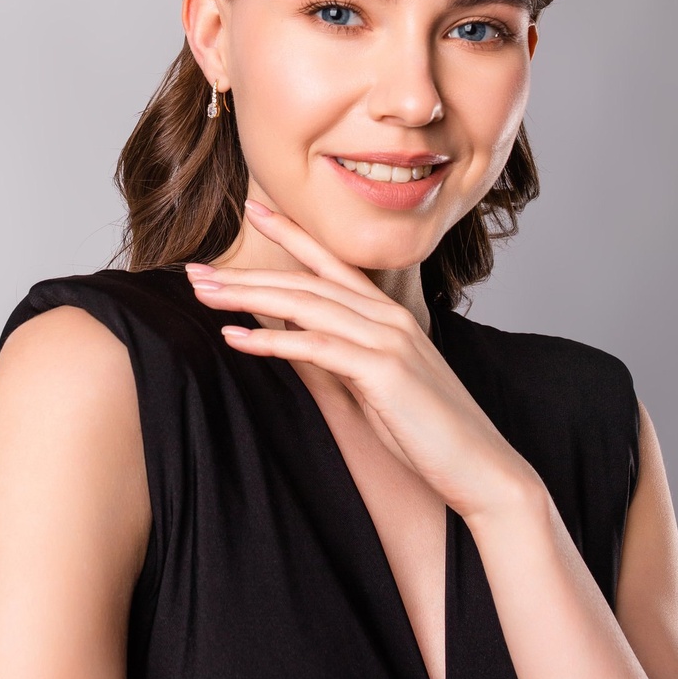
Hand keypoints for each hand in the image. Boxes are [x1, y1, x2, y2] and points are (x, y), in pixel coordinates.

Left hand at [186, 200, 541, 525]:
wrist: (482, 467)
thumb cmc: (428, 431)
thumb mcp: (374, 386)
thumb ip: (334, 356)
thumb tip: (287, 338)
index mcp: (389, 316)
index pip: (331, 264)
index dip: (291, 234)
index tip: (253, 211)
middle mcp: (388, 318)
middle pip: (306, 282)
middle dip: (247, 273)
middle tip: (195, 270)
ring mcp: (389, 341)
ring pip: (307, 306)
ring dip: (249, 298)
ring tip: (203, 294)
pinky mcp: (384, 371)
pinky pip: (317, 347)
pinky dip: (272, 340)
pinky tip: (234, 338)